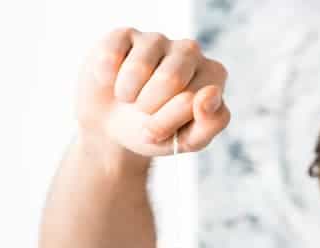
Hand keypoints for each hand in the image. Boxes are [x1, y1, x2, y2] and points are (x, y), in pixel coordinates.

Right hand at [76, 28, 230, 156]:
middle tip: (143, 113)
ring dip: (127, 94)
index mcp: (213, 76)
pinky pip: (112, 55)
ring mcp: (157, 40)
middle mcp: (190, 51)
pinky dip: (106, 78)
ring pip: (139, 67)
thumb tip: (210, 94)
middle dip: (149, 109)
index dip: (168, 123)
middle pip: (171, 78)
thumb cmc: (154, 130)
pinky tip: (111, 81)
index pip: (196, 99)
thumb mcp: (186, 140)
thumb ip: (211, 124)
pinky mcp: (125, 35)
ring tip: (128, 98)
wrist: (111, 128)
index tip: (159, 130)